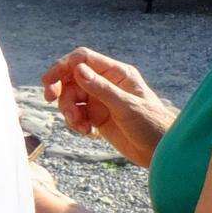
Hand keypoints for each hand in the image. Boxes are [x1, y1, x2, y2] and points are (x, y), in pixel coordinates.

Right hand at [42, 47, 176, 167]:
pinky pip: (76, 114)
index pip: (84, 59)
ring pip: (71, 97)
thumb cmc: (153, 126)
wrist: (162, 153)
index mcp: (117, 74)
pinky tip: (86, 132)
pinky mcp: (97, 117)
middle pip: (72, 78)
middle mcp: (106, 83)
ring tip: (79, 125)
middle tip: (50, 100)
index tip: (48, 80)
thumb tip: (77, 69)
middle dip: (61, 90)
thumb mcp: (126, 107)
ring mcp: (101, 100)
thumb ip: (101, 88)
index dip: (63, 66)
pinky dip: (75, 122)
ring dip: (68, 110)